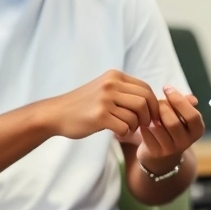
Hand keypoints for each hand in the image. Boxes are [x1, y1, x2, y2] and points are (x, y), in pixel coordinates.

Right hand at [46, 70, 160, 138]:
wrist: (56, 113)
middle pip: (145, 100)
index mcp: (114, 76)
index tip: (153, 116)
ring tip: (128, 128)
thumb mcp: (103, 88)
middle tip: (144, 125)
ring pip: (136, 114)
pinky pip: (125, 127)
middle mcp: (111, 85)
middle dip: (149, 115)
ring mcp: (105, 100)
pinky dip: (126, 133)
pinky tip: (118, 133)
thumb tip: (151, 100)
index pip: (146, 88)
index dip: (154, 104)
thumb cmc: (83, 104)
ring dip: (136, 125)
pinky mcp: (100, 116)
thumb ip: (123, 90)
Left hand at [137, 86, 204, 172]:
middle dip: (162, 107)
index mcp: (197, 130)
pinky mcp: (156, 153)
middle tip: (156, 101)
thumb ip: (185, 103)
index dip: (179, 100)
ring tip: (150, 111)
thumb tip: (192, 98)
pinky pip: (147, 135)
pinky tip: (144, 121)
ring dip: (152, 116)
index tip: (167, 88)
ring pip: (159, 129)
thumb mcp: (181, 114)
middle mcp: (187, 142)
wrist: (161, 153)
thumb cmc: (171, 126)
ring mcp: (171, 150)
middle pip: (173, 122)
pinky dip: (144, 125)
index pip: (192, 115)